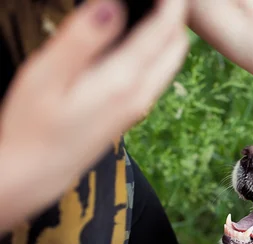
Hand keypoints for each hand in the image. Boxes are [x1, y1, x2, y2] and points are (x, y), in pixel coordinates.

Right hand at [0, 0, 187, 231]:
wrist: (34, 175)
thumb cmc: (32, 126)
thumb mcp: (47, 76)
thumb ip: (84, 38)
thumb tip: (112, 4)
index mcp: (124, 81)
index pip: (165, 31)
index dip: (173, 2)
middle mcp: (141, 96)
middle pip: (176, 46)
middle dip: (176, 15)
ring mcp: (138, 107)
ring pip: (169, 62)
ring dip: (169, 32)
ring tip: (154, 7)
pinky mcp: (130, 113)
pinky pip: (156, 75)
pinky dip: (157, 50)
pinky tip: (138, 38)